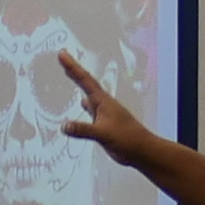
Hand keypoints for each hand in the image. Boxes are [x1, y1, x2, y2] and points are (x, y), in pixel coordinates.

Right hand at [54, 51, 159, 175]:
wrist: (142, 150)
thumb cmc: (128, 139)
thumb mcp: (103, 133)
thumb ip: (83, 130)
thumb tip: (64, 126)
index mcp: (103, 102)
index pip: (85, 80)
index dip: (72, 67)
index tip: (62, 54)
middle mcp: (103, 104)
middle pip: (85, 83)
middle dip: (73, 70)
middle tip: (63, 58)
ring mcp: (104, 113)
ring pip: (88, 95)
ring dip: (79, 85)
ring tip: (70, 75)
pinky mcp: (104, 124)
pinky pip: (91, 110)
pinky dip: (84, 106)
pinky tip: (82, 104)